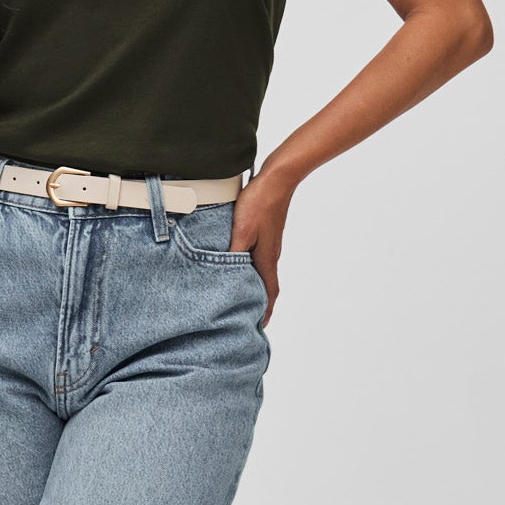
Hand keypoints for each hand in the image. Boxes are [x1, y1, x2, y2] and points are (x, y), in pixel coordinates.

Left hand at [227, 170, 292, 327]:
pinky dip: (254, 270)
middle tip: (251, 316)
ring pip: (263, 272)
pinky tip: (244, 267)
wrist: (277, 179)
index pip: (268, 292)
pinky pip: (261, 259)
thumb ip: (233, 253)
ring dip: (257, 287)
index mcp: (266, 258)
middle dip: (261, 303)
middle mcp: (271, 254)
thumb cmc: (259, 203)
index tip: (260, 325)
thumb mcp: (242, 230)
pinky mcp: (268, 234)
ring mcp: (271, 244)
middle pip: (267, 285)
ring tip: (246, 297)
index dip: (266, 310)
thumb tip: (227, 275)